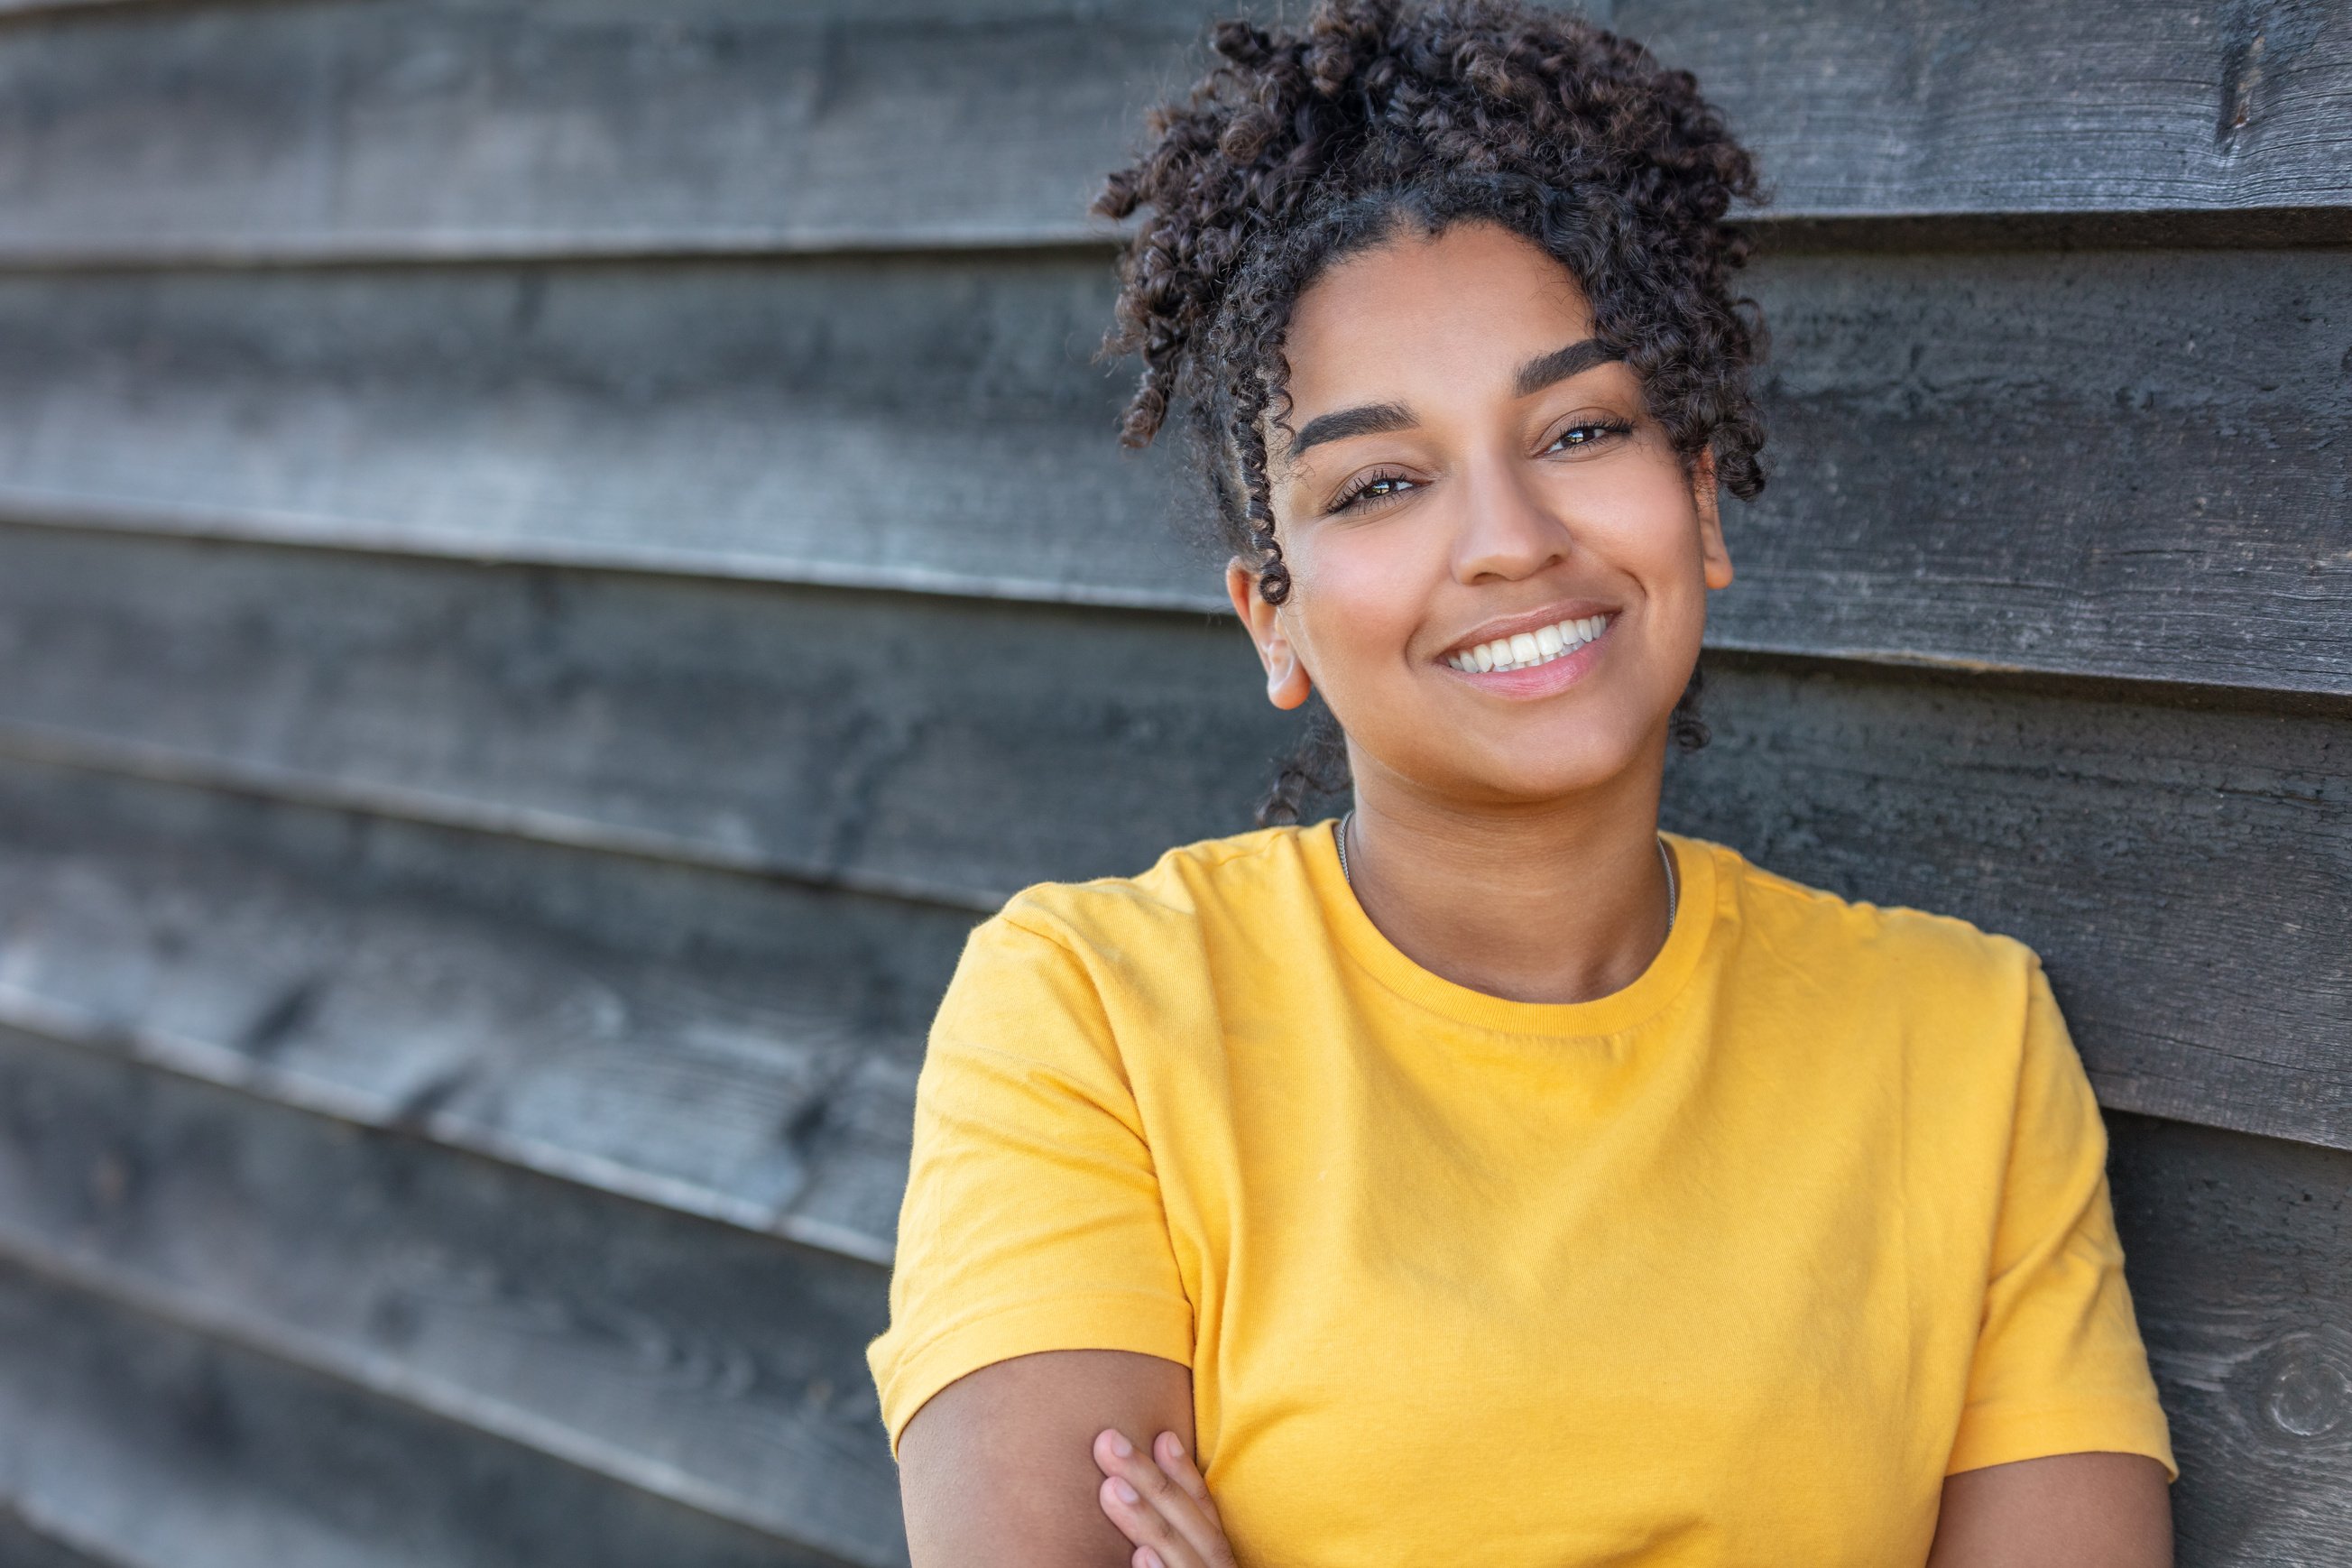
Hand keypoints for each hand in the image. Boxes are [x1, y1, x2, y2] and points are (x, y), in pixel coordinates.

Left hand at [1092, 1427, 1236, 1567]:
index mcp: (1215, 1561)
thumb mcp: (1184, 1558)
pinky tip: (1140, 1554)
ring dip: (1149, 1522)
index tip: (1163, 1436)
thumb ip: (1167, 1536)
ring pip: (1184, 1560)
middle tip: (1107, 1442)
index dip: (1186, 1474)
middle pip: (1192, 1527)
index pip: (1205, 1512)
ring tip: (1111, 1488)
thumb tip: (1125, 1486)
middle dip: (1153, 1482)